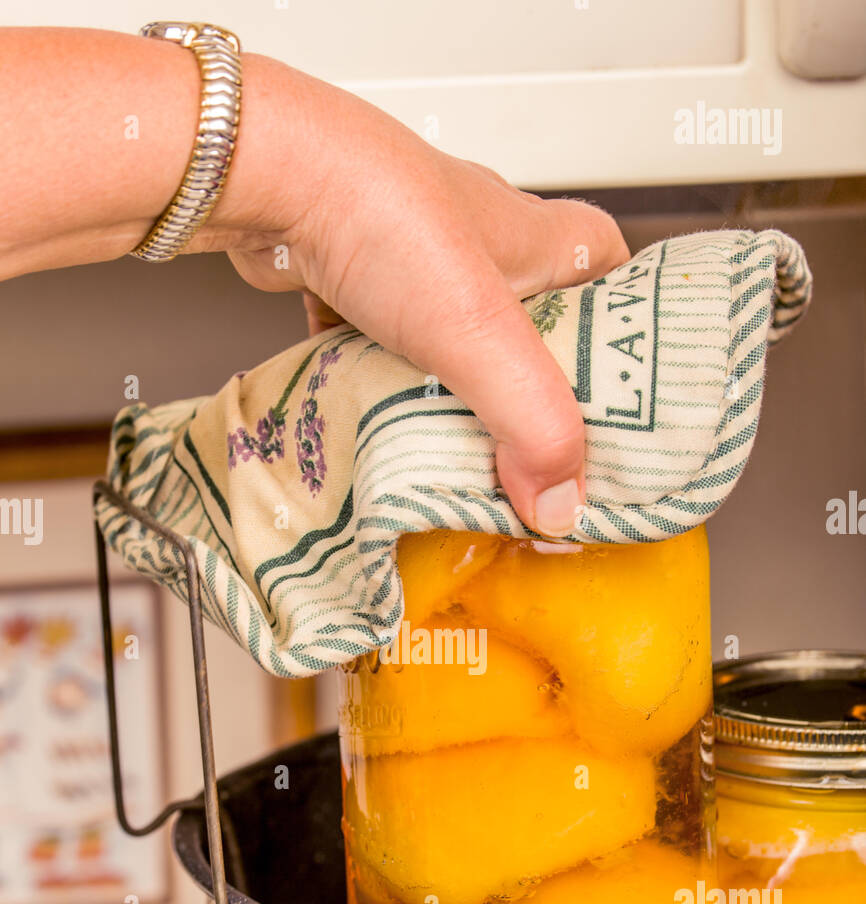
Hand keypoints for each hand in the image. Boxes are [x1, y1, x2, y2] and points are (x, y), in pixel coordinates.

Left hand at [218, 60, 628, 535]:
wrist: (268, 176)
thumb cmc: (382, 217)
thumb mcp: (481, 332)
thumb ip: (530, 422)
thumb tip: (560, 505)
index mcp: (542, 240)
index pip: (614, 276)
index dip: (630, 331)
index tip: (631, 396)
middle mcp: (485, 246)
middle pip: (535, 326)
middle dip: (537, 390)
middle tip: (540, 452)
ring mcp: (418, 263)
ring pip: (457, 345)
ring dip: (459, 396)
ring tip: (465, 456)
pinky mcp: (358, 284)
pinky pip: (388, 351)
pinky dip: (389, 389)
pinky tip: (384, 429)